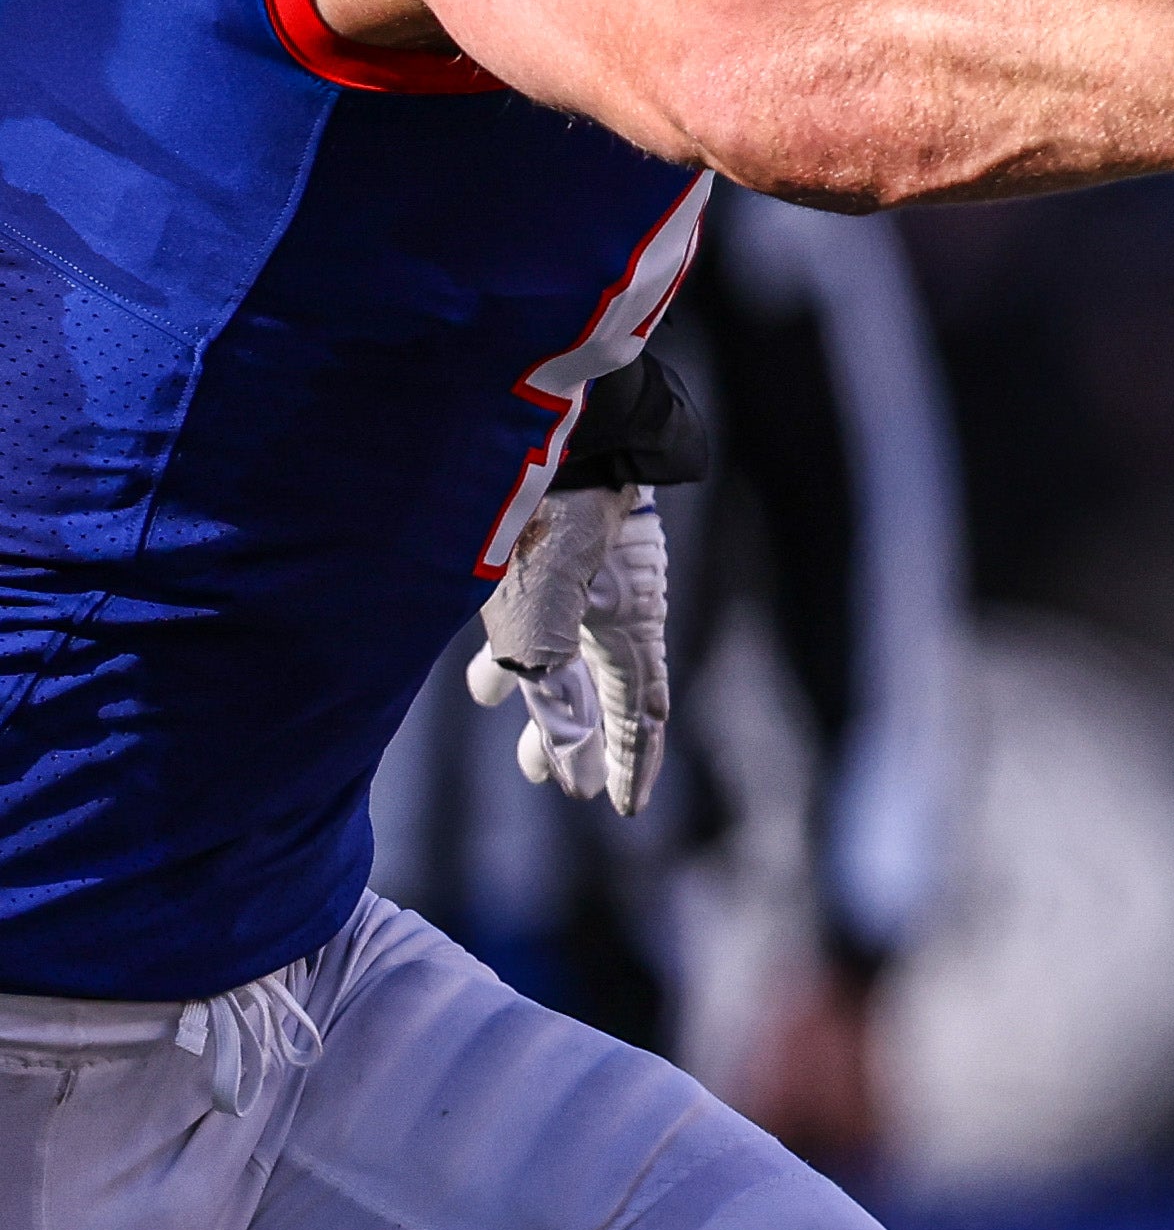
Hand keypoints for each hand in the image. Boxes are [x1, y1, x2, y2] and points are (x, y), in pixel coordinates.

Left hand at [470, 484, 671, 814]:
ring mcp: (579, 573)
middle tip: (544, 778)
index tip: (623, 807)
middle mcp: (612, 602)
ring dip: (528, 684)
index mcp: (629, 622)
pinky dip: (504, 639)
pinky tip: (476, 641)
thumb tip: (572, 780)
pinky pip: (528, 609)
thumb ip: (556, 702)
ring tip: (490, 704)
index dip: (631, 761)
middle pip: (597, 683)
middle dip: (571, 733)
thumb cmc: (543, 525)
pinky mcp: (542, 545)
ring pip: (556, 645)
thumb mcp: (544, 626)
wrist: (544, 423)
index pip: (640, 710)